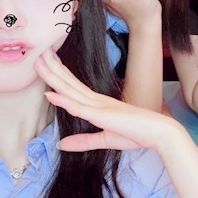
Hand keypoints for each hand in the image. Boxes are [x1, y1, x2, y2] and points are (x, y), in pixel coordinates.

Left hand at [35, 50, 181, 152]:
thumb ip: (83, 141)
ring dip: (53, 77)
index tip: (47, 63)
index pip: (74, 88)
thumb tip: (61, 144)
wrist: (158, 132)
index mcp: (98, 104)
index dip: (59, 75)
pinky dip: (64, 100)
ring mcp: (99, 106)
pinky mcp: (102, 115)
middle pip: (70, 83)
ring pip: (70, 90)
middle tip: (39, 53)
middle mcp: (97, 101)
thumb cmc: (136, 134)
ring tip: (40, 63)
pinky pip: (79, 107)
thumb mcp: (104, 140)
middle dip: (53, 68)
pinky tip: (50, 93)